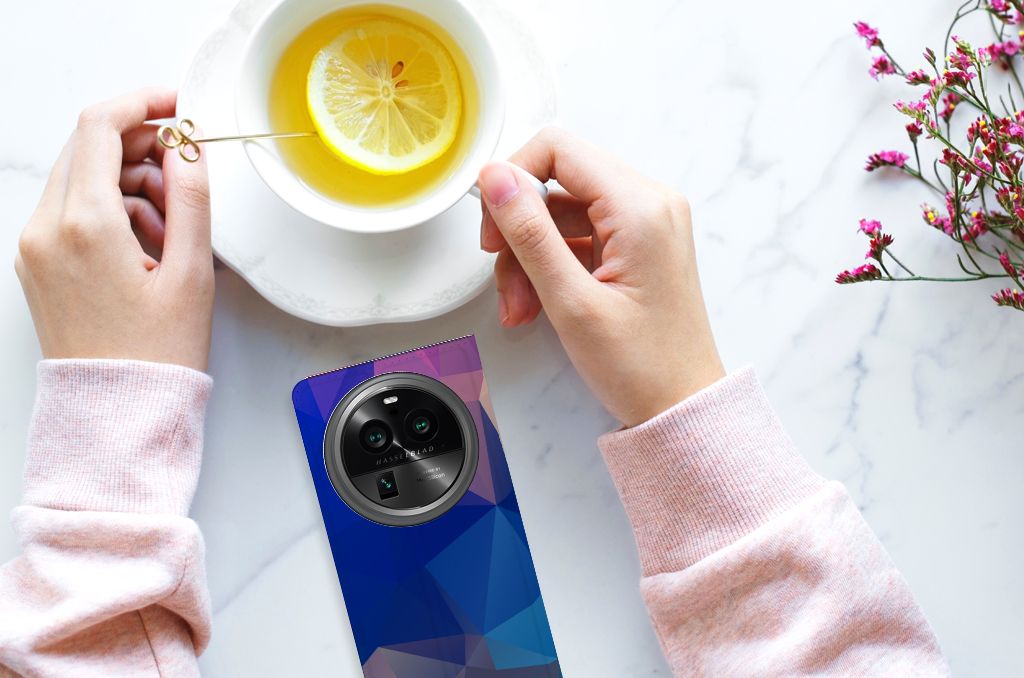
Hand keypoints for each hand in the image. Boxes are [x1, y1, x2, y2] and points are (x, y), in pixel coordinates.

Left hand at [15, 88, 213, 371]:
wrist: (117, 411)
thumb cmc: (156, 354)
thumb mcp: (191, 273)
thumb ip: (192, 198)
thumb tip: (188, 147)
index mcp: (85, 225)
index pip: (101, 127)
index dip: (143, 103)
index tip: (176, 105)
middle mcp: (47, 229)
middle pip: (88, 148)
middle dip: (141, 147)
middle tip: (185, 173)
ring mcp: (35, 246)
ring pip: (82, 178)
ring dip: (129, 182)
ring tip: (173, 228)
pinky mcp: (37, 263)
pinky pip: (72, 210)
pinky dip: (111, 210)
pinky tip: (147, 244)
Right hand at [478, 128, 723, 426]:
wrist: (682, 407)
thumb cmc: (642, 366)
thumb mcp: (571, 302)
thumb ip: (529, 233)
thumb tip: (495, 178)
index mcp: (641, 207)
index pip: (558, 149)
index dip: (513, 179)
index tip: (493, 226)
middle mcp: (649, 204)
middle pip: (556, 182)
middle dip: (519, 231)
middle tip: (503, 279)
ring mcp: (645, 224)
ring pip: (561, 214)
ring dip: (529, 257)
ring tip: (521, 308)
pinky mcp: (637, 245)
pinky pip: (578, 237)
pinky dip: (550, 267)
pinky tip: (538, 305)